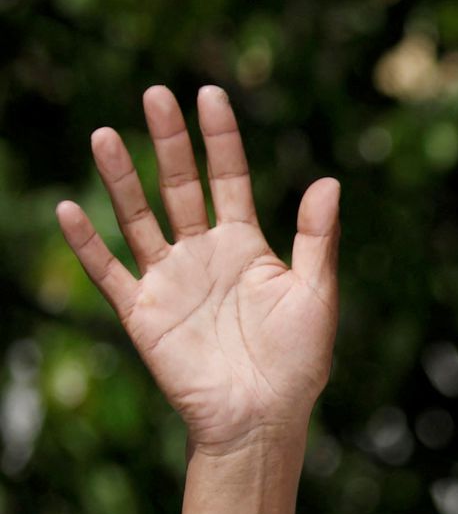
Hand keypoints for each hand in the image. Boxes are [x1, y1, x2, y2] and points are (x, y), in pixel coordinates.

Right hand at [56, 85, 338, 457]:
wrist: (263, 418)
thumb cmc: (298, 363)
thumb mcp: (317, 295)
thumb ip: (318, 239)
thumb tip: (330, 181)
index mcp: (246, 247)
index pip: (230, 179)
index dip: (221, 139)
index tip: (210, 94)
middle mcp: (204, 255)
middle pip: (181, 187)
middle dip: (169, 142)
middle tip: (156, 94)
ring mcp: (170, 280)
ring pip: (139, 217)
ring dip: (121, 179)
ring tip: (106, 134)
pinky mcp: (143, 312)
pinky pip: (109, 271)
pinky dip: (88, 243)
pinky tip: (70, 208)